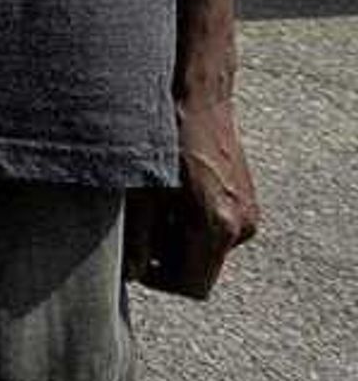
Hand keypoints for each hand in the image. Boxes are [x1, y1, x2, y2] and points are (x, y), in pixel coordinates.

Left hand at [130, 87, 258, 298]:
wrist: (196, 94)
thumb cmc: (163, 136)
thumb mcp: (139, 191)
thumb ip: (136, 238)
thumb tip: (131, 273)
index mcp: (220, 227)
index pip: (192, 286)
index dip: (156, 279)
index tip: (132, 259)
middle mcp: (243, 225)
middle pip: (199, 268)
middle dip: (164, 255)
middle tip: (136, 224)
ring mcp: (248, 213)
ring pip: (204, 248)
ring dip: (175, 236)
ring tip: (151, 202)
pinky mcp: (245, 199)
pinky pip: (213, 227)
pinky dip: (187, 219)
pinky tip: (168, 192)